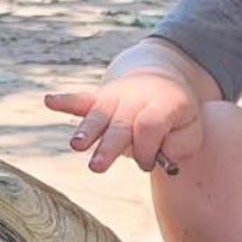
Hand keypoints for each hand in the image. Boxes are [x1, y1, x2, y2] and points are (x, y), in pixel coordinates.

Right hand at [44, 70, 204, 173]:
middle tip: (97, 167)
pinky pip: (82, 99)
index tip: (149, 164)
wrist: (159, 74)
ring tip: (76, 145)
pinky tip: (49, 101)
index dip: (147, 150)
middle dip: (109, 146)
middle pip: (121, 124)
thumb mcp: (192, 128)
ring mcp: (116, 97)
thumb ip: (183, 145)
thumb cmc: (176, 113)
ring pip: (99, 115)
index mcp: (164, 104)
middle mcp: (137, 99)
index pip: (150, 128)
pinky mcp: (99, 99)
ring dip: (86, 130)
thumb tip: (162, 155)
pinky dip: (66, 101)